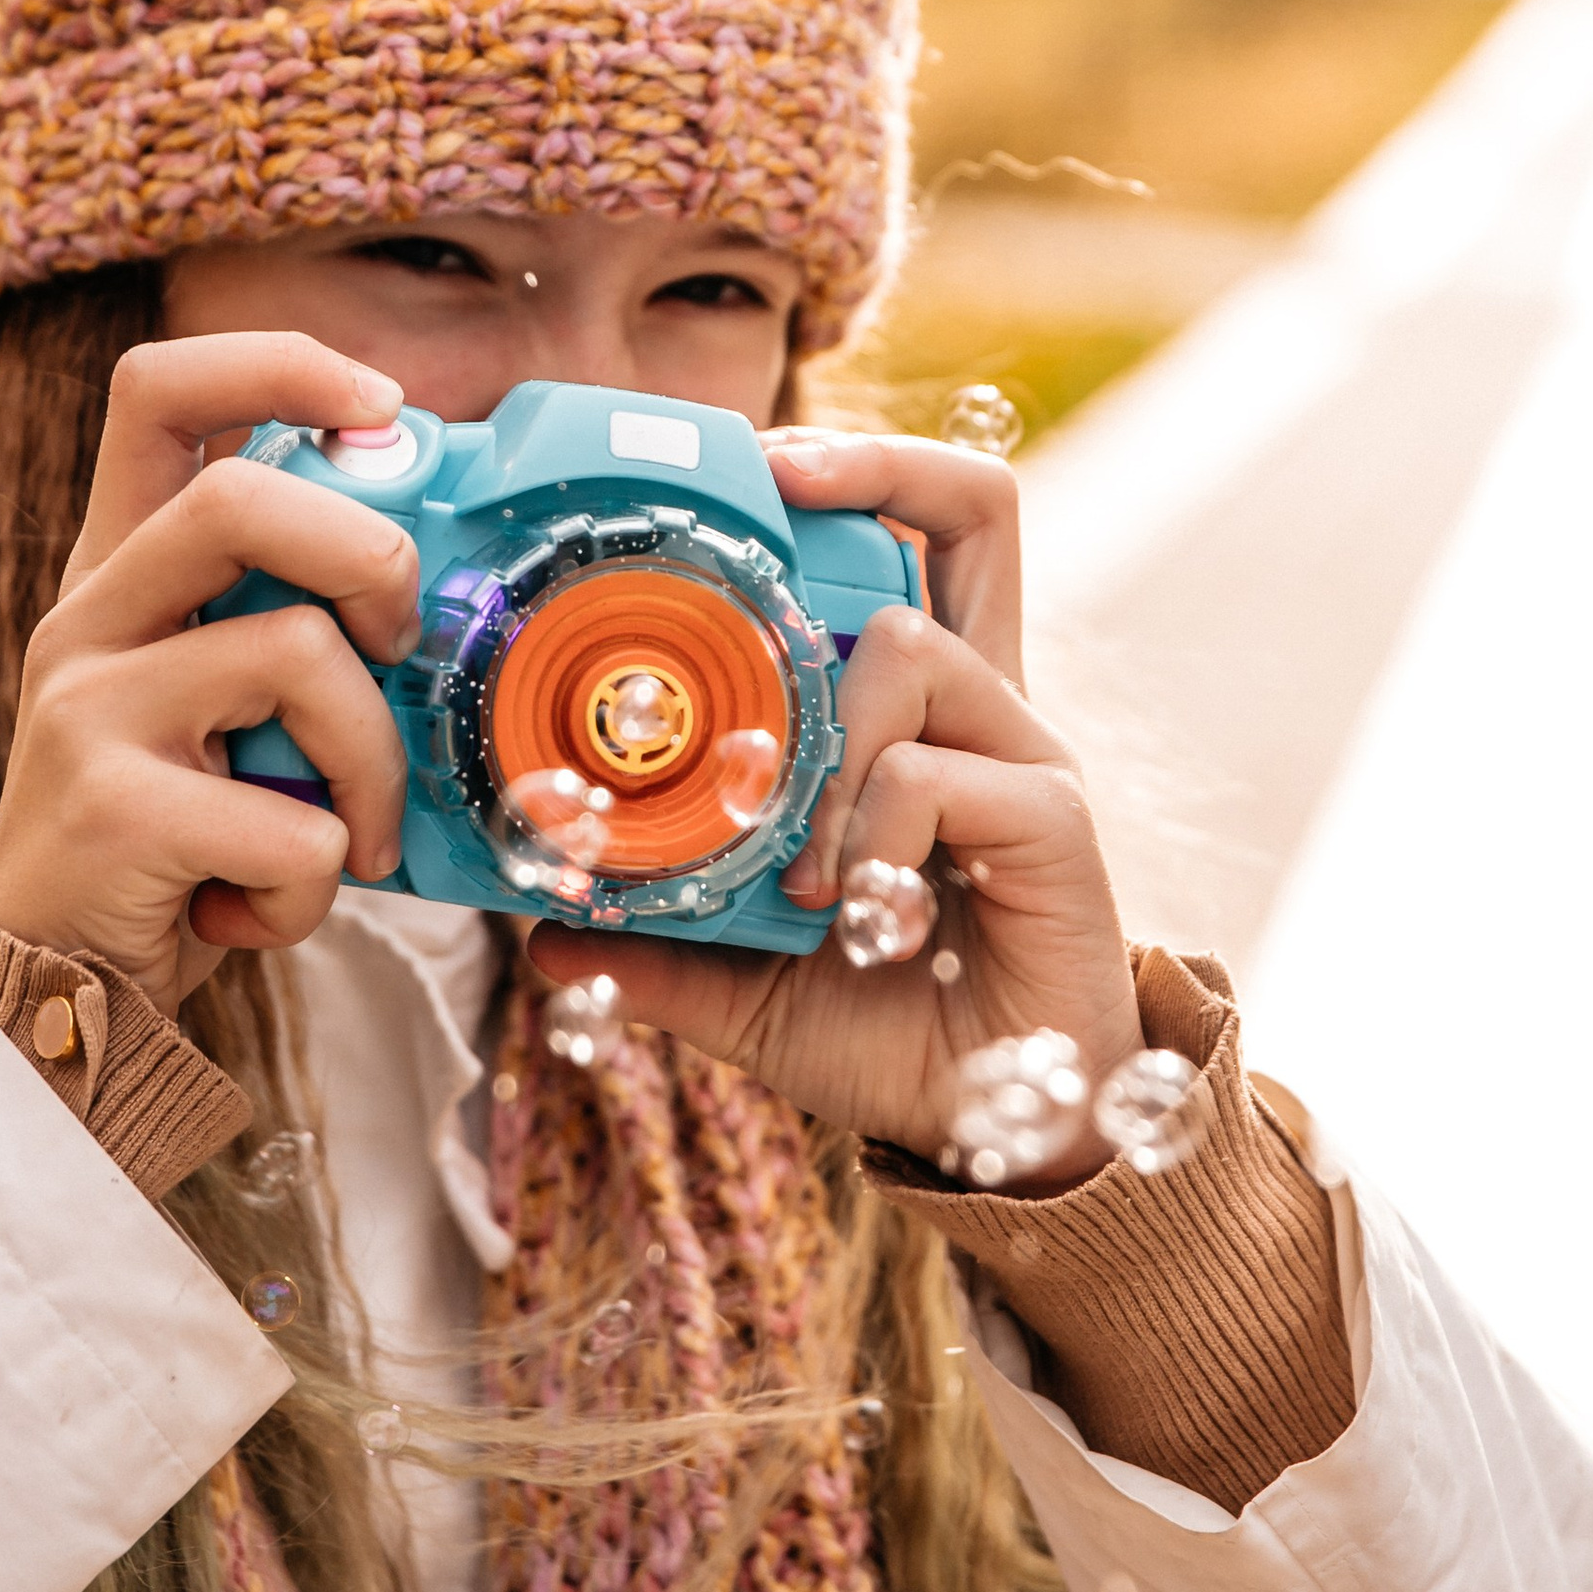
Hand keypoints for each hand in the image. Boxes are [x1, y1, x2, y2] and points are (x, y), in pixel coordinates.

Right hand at [0, 334, 421, 1015]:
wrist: (52, 999)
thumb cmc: (175, 849)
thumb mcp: (222, 715)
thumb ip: (292, 629)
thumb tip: (441, 575)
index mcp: (116, 571)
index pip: (158, 387)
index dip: (281, 362)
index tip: (384, 408)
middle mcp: (86, 619)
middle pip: (240, 496)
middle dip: (370, 559)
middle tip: (401, 651)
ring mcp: (86, 709)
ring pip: (298, 654)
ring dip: (372, 763)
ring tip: (353, 836)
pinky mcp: (110, 810)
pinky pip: (293, 818)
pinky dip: (319, 881)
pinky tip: (262, 908)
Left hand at [530, 427, 1142, 1178]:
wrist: (1006, 1129)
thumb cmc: (890, 1029)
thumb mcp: (742, 978)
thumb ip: (655, 939)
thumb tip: (539, 919)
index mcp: (918, 713)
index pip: (917, 534)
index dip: (851, 469)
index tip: (752, 468)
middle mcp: (982, 707)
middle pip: (978, 505)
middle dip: (872, 462)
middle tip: (774, 486)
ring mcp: (1024, 755)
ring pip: (911, 646)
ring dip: (818, 739)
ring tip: (791, 861)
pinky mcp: (1053, 821)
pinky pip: (937, 771)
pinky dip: (866, 828)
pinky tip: (847, 906)